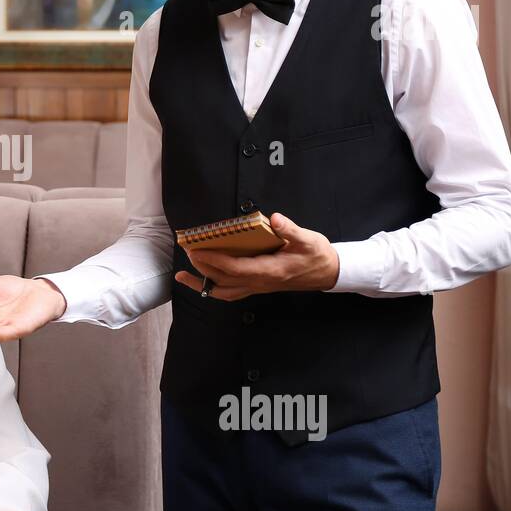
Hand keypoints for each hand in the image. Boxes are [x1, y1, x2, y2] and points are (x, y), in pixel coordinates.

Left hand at [178, 212, 339, 301]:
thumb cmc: (317, 255)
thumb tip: (275, 219)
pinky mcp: (258, 286)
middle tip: (187, 252)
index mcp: (270, 271)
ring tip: (182, 276)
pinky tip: (203, 281)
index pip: (235, 268)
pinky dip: (214, 288)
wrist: (328, 273)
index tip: (197, 251)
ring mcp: (258, 287)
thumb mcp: (309, 240)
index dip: (214, 261)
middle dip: (203, 267)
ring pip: (224, 291)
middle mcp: (260, 282)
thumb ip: (291, 230)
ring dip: (202, 284)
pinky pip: (231, 292)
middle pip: (224, 280)